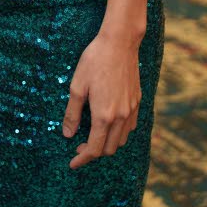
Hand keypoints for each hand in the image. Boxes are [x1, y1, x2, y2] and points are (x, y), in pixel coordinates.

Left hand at [62, 31, 141, 168]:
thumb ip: (72, 113)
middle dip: (93, 152)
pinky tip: (109, 124)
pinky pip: (130, 127)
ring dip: (107, 143)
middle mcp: (121, 117)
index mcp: (104, 115)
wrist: (119, 43)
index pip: (94, 148)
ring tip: (92, 135)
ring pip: (121, 140)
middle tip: (78, 146)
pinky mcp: (138, 102)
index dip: (82, 159)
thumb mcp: (77, 86)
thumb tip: (68, 134)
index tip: (72, 164)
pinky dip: (119, 133)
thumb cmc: (94, 61)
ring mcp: (132, 110)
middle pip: (109, 148)